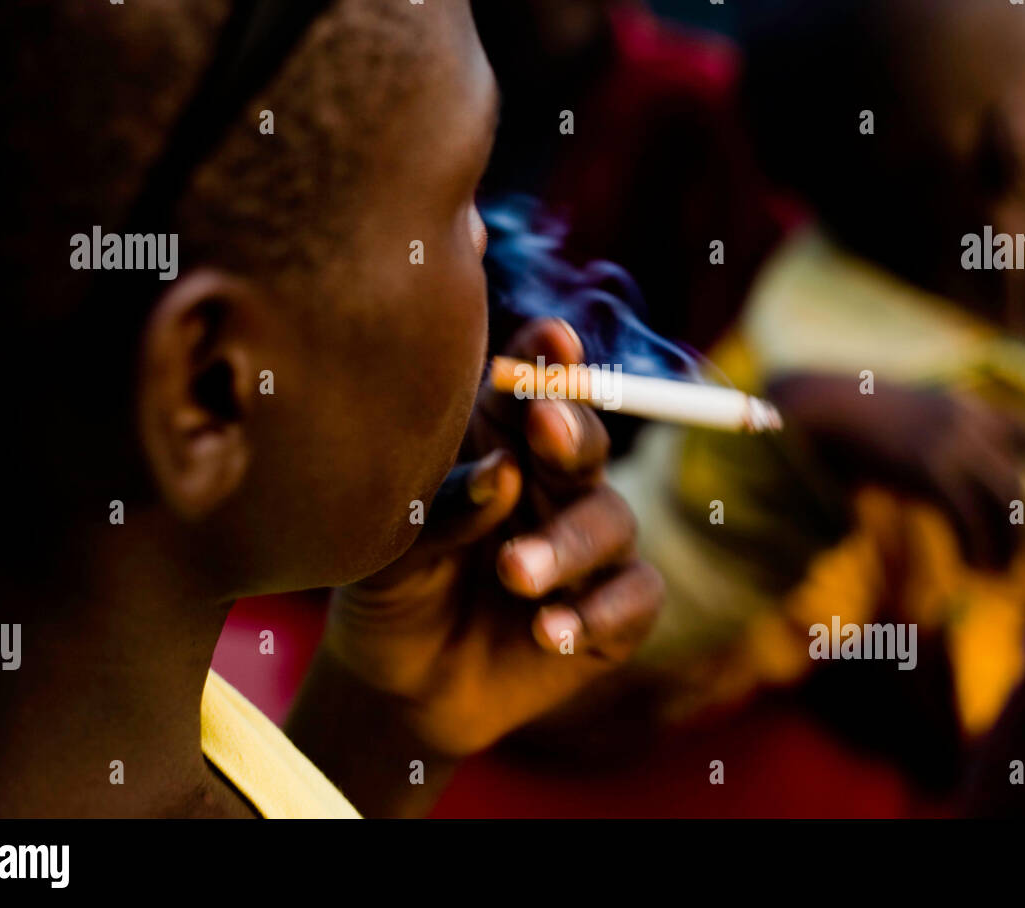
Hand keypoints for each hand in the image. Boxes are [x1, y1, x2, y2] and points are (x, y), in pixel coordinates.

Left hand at [287, 318, 662, 813]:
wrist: (404, 684)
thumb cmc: (395, 588)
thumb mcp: (391, 548)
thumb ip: (443, 506)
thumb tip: (502, 473)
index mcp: (502, 442)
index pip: (533, 388)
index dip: (549, 360)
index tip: (553, 339)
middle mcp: (555, 482)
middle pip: (585, 440)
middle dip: (572, 432)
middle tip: (546, 429)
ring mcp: (591, 544)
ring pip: (611, 520)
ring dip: (566, 544)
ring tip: (513, 573)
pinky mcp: (615, 611)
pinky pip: (633, 597)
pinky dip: (595, 612)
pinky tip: (547, 631)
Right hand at [770, 373, 1024, 569]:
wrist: (819, 410)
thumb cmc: (847, 422)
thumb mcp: (898, 423)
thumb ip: (928, 444)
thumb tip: (939, 480)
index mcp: (963, 407)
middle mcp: (969, 423)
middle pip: (1016, 483)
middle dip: (1019, 527)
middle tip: (1011, 560)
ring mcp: (953, 445)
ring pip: (1004, 503)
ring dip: (1003, 545)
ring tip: (991, 572)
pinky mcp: (933, 471)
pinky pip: (968, 519)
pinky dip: (973, 549)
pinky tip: (968, 568)